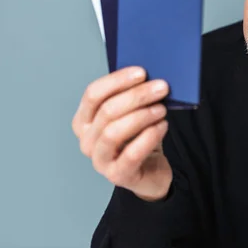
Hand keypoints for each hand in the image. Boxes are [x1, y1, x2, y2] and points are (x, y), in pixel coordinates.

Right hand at [72, 66, 172, 200]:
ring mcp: (99, 160)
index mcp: (84, 120)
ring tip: (162, 108)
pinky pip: (131, 154)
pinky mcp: (117, 175)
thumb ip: (132, 96)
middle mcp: (86, 140)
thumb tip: (149, 76)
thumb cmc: (139, 137)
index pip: (93, 94)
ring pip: (114, 132)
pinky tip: (162, 126)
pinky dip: (149, 136)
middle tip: (162, 87)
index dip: (117, 80)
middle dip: (137, 96)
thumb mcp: (132, 114)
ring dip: (142, 115)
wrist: (150, 171)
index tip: (142, 72)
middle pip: (107, 111)